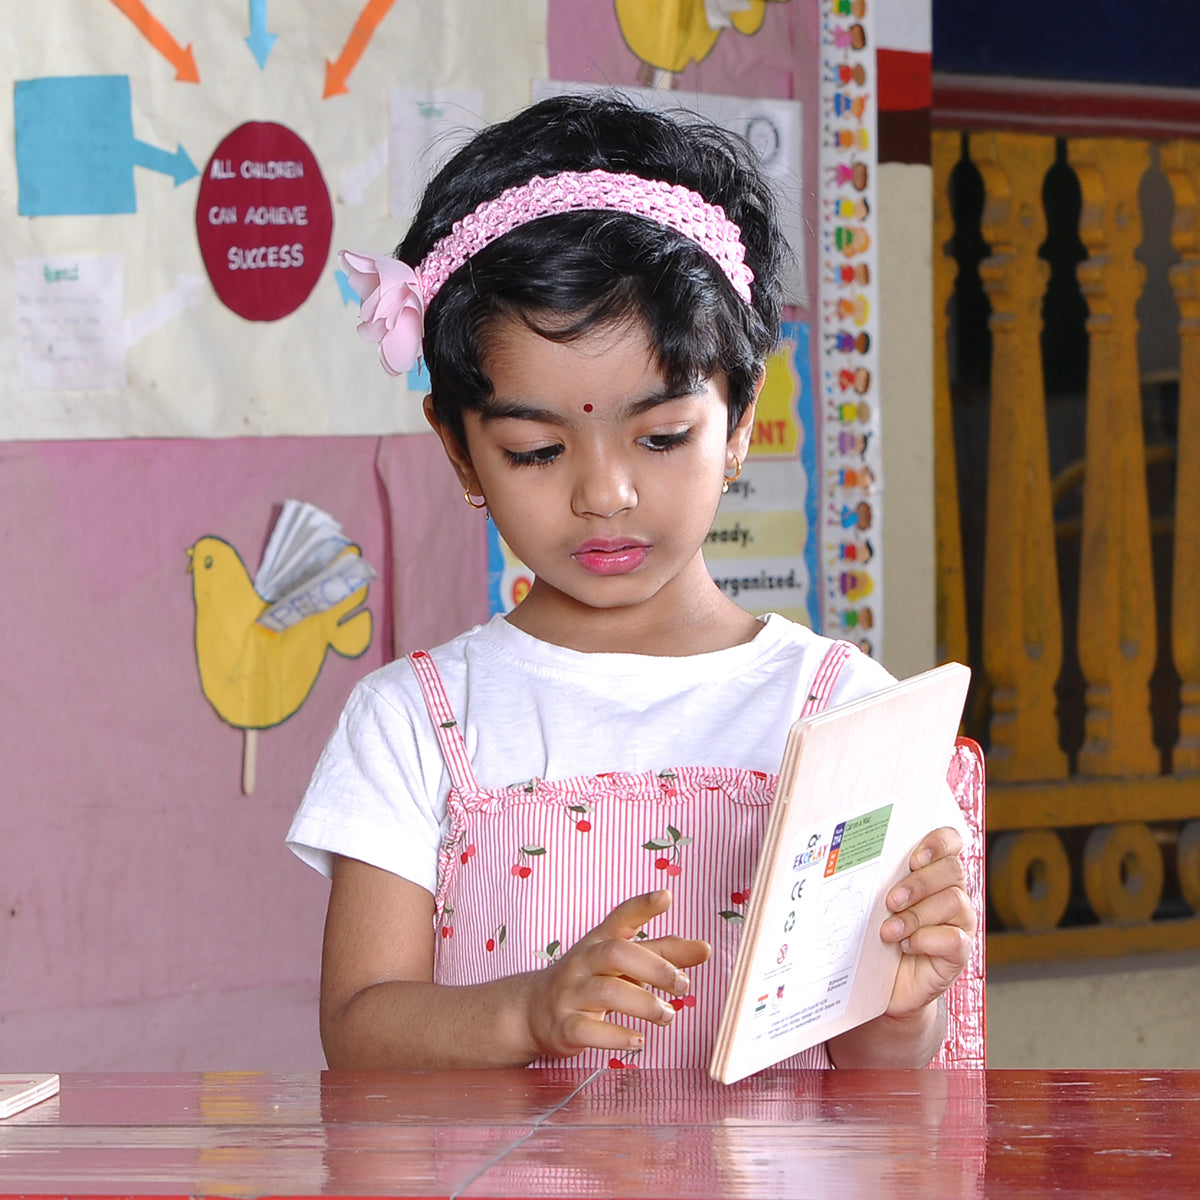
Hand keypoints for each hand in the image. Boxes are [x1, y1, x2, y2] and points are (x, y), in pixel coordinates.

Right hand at [523, 889, 710, 1060]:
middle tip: (683, 985)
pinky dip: (617, 1035)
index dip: (643, 906)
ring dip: (643, 1004)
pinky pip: (588, 1030)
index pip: (620, 918)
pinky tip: (638, 1040)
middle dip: (654, 968)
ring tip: (667, 1015)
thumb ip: (663, 954)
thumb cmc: (589, 980)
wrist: (532, 1010)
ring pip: (606, 992)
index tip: (666, 897)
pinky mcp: (564, 1027)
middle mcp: (583, 962)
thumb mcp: (623, 962)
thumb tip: (704, 949)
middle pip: (616, 953)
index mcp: (599, 941)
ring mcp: (570, 994)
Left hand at [880, 825, 975, 1018]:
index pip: (951, 842)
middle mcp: (954, 893)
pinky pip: (954, 938)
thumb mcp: (876, 903)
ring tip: (889, 930)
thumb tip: (851, 855)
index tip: (914, 858)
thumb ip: (879, 879)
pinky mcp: (960, 952)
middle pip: (952, 870)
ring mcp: (960, 923)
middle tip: (890, 901)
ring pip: (953, 901)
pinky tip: (907, 946)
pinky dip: (926, 940)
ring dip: (916, 915)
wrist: (884, 984)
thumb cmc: (879, 937)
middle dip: (918, 883)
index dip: (938, 843)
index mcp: (935, 873)